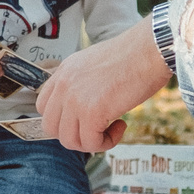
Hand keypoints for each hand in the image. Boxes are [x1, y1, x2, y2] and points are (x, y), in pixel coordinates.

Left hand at [35, 25, 164, 152]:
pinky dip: (107, 142)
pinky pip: (91, 143)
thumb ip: (83, 84)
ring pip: (69, 140)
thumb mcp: (96, 65)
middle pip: (51, 127)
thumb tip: (87, 108)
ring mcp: (74, 99)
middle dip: (75, 134)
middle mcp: (64, 85)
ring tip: (112, 128)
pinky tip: (120, 126)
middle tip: (97, 128)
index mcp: (64, 72)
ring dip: (91, 142)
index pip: (44, 106)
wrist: (149, 50)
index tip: (83, 119)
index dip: (63, 119)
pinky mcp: (91, 112)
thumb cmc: (133, 56)